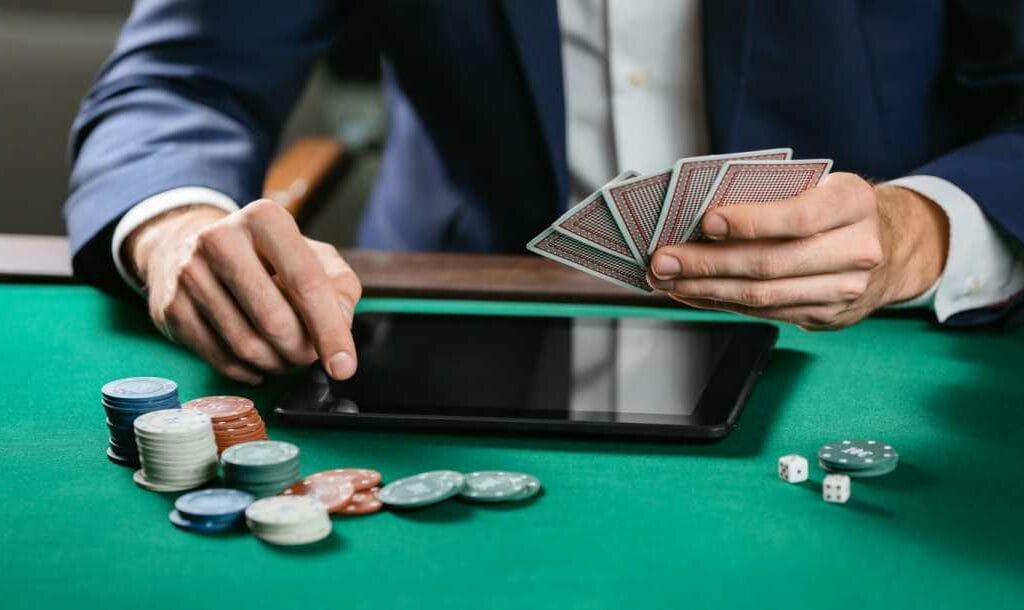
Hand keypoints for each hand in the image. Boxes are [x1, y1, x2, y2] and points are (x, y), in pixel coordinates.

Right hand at [127, 199, 361, 382]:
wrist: (189, 248)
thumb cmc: (267, 258)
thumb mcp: (314, 256)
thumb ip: (339, 288)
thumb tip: (338, 330)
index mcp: (264, 218)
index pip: (306, 283)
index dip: (330, 331)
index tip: (344, 367)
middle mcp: (221, 239)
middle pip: (275, 321)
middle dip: (301, 351)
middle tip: (309, 357)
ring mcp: (190, 274)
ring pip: (247, 345)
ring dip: (277, 364)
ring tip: (286, 358)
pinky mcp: (172, 307)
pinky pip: (221, 359)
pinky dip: (249, 371)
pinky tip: (260, 365)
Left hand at [647, 173, 948, 329]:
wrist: (888, 246)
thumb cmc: (834, 208)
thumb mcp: (818, 185)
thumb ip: (773, 195)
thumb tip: (702, 215)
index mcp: (854, 203)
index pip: (799, 217)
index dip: (750, 221)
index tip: (706, 221)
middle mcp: (857, 250)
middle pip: (771, 264)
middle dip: (708, 264)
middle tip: (664, 259)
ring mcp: (844, 290)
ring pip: (764, 296)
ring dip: (706, 289)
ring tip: (668, 279)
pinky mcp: (827, 317)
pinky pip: (765, 313)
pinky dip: (722, 303)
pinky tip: (693, 292)